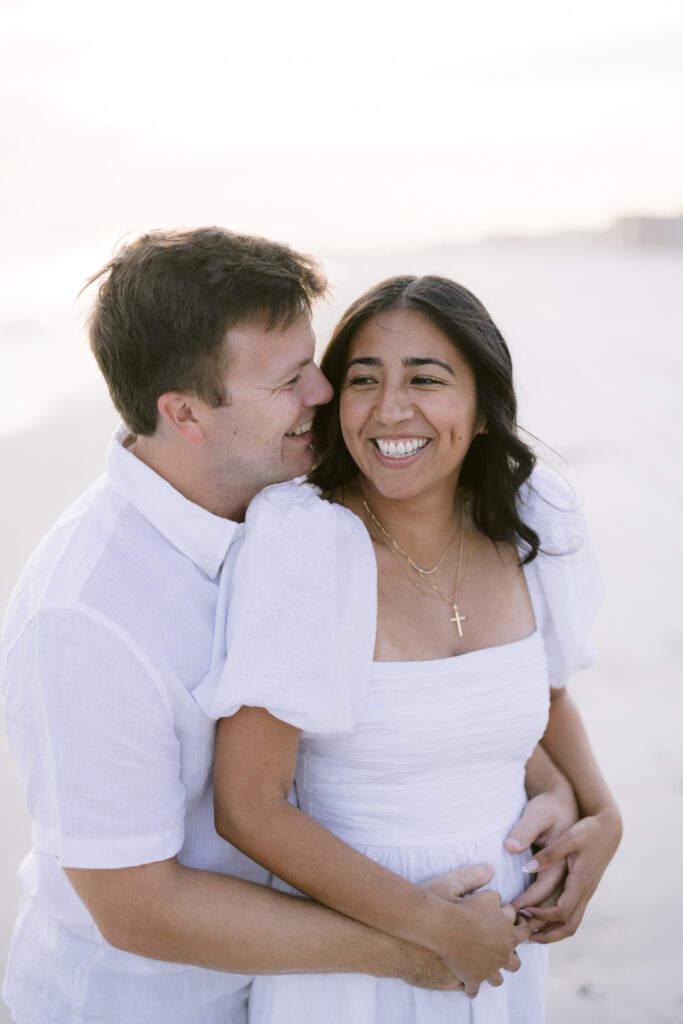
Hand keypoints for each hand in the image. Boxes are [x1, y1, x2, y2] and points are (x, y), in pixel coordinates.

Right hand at [419, 863, 519, 996]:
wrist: (432, 927)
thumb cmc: (446, 904)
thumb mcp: (459, 883)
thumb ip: (475, 876)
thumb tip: (489, 868)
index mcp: (505, 930)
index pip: (522, 928)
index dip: (515, 922)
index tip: (507, 918)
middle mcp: (501, 953)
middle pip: (515, 960)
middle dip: (510, 953)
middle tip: (499, 944)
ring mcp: (486, 969)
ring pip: (498, 978)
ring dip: (494, 971)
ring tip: (486, 964)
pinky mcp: (470, 980)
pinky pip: (475, 990)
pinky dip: (472, 986)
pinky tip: (466, 979)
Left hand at [514, 805, 621, 942]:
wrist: (610, 828)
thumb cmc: (589, 830)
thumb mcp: (569, 838)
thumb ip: (549, 853)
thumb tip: (527, 869)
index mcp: (580, 881)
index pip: (561, 911)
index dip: (541, 915)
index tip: (522, 909)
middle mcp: (585, 891)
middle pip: (568, 926)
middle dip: (547, 935)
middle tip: (524, 935)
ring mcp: (587, 892)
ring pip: (572, 923)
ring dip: (552, 932)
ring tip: (530, 932)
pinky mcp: (585, 888)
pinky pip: (573, 913)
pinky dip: (558, 922)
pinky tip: (542, 917)